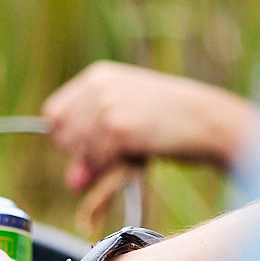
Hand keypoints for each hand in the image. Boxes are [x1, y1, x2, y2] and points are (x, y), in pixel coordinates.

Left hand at [42, 62, 259, 189]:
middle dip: (84, 153)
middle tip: (119, 149)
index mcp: (97, 76)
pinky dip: (114, 166)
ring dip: (103, 161)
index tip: (95, 143)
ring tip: (134, 147)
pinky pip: (97, 159)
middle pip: (61, 136)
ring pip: (78, 151)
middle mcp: (98, 86)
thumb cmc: (170, 124)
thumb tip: (72, 184)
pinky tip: (139, 151)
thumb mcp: (127, 130)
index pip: (52, 114)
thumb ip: (94, 154)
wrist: (207, 121)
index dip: (69, 137)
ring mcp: (106, 104)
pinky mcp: (117, 127)